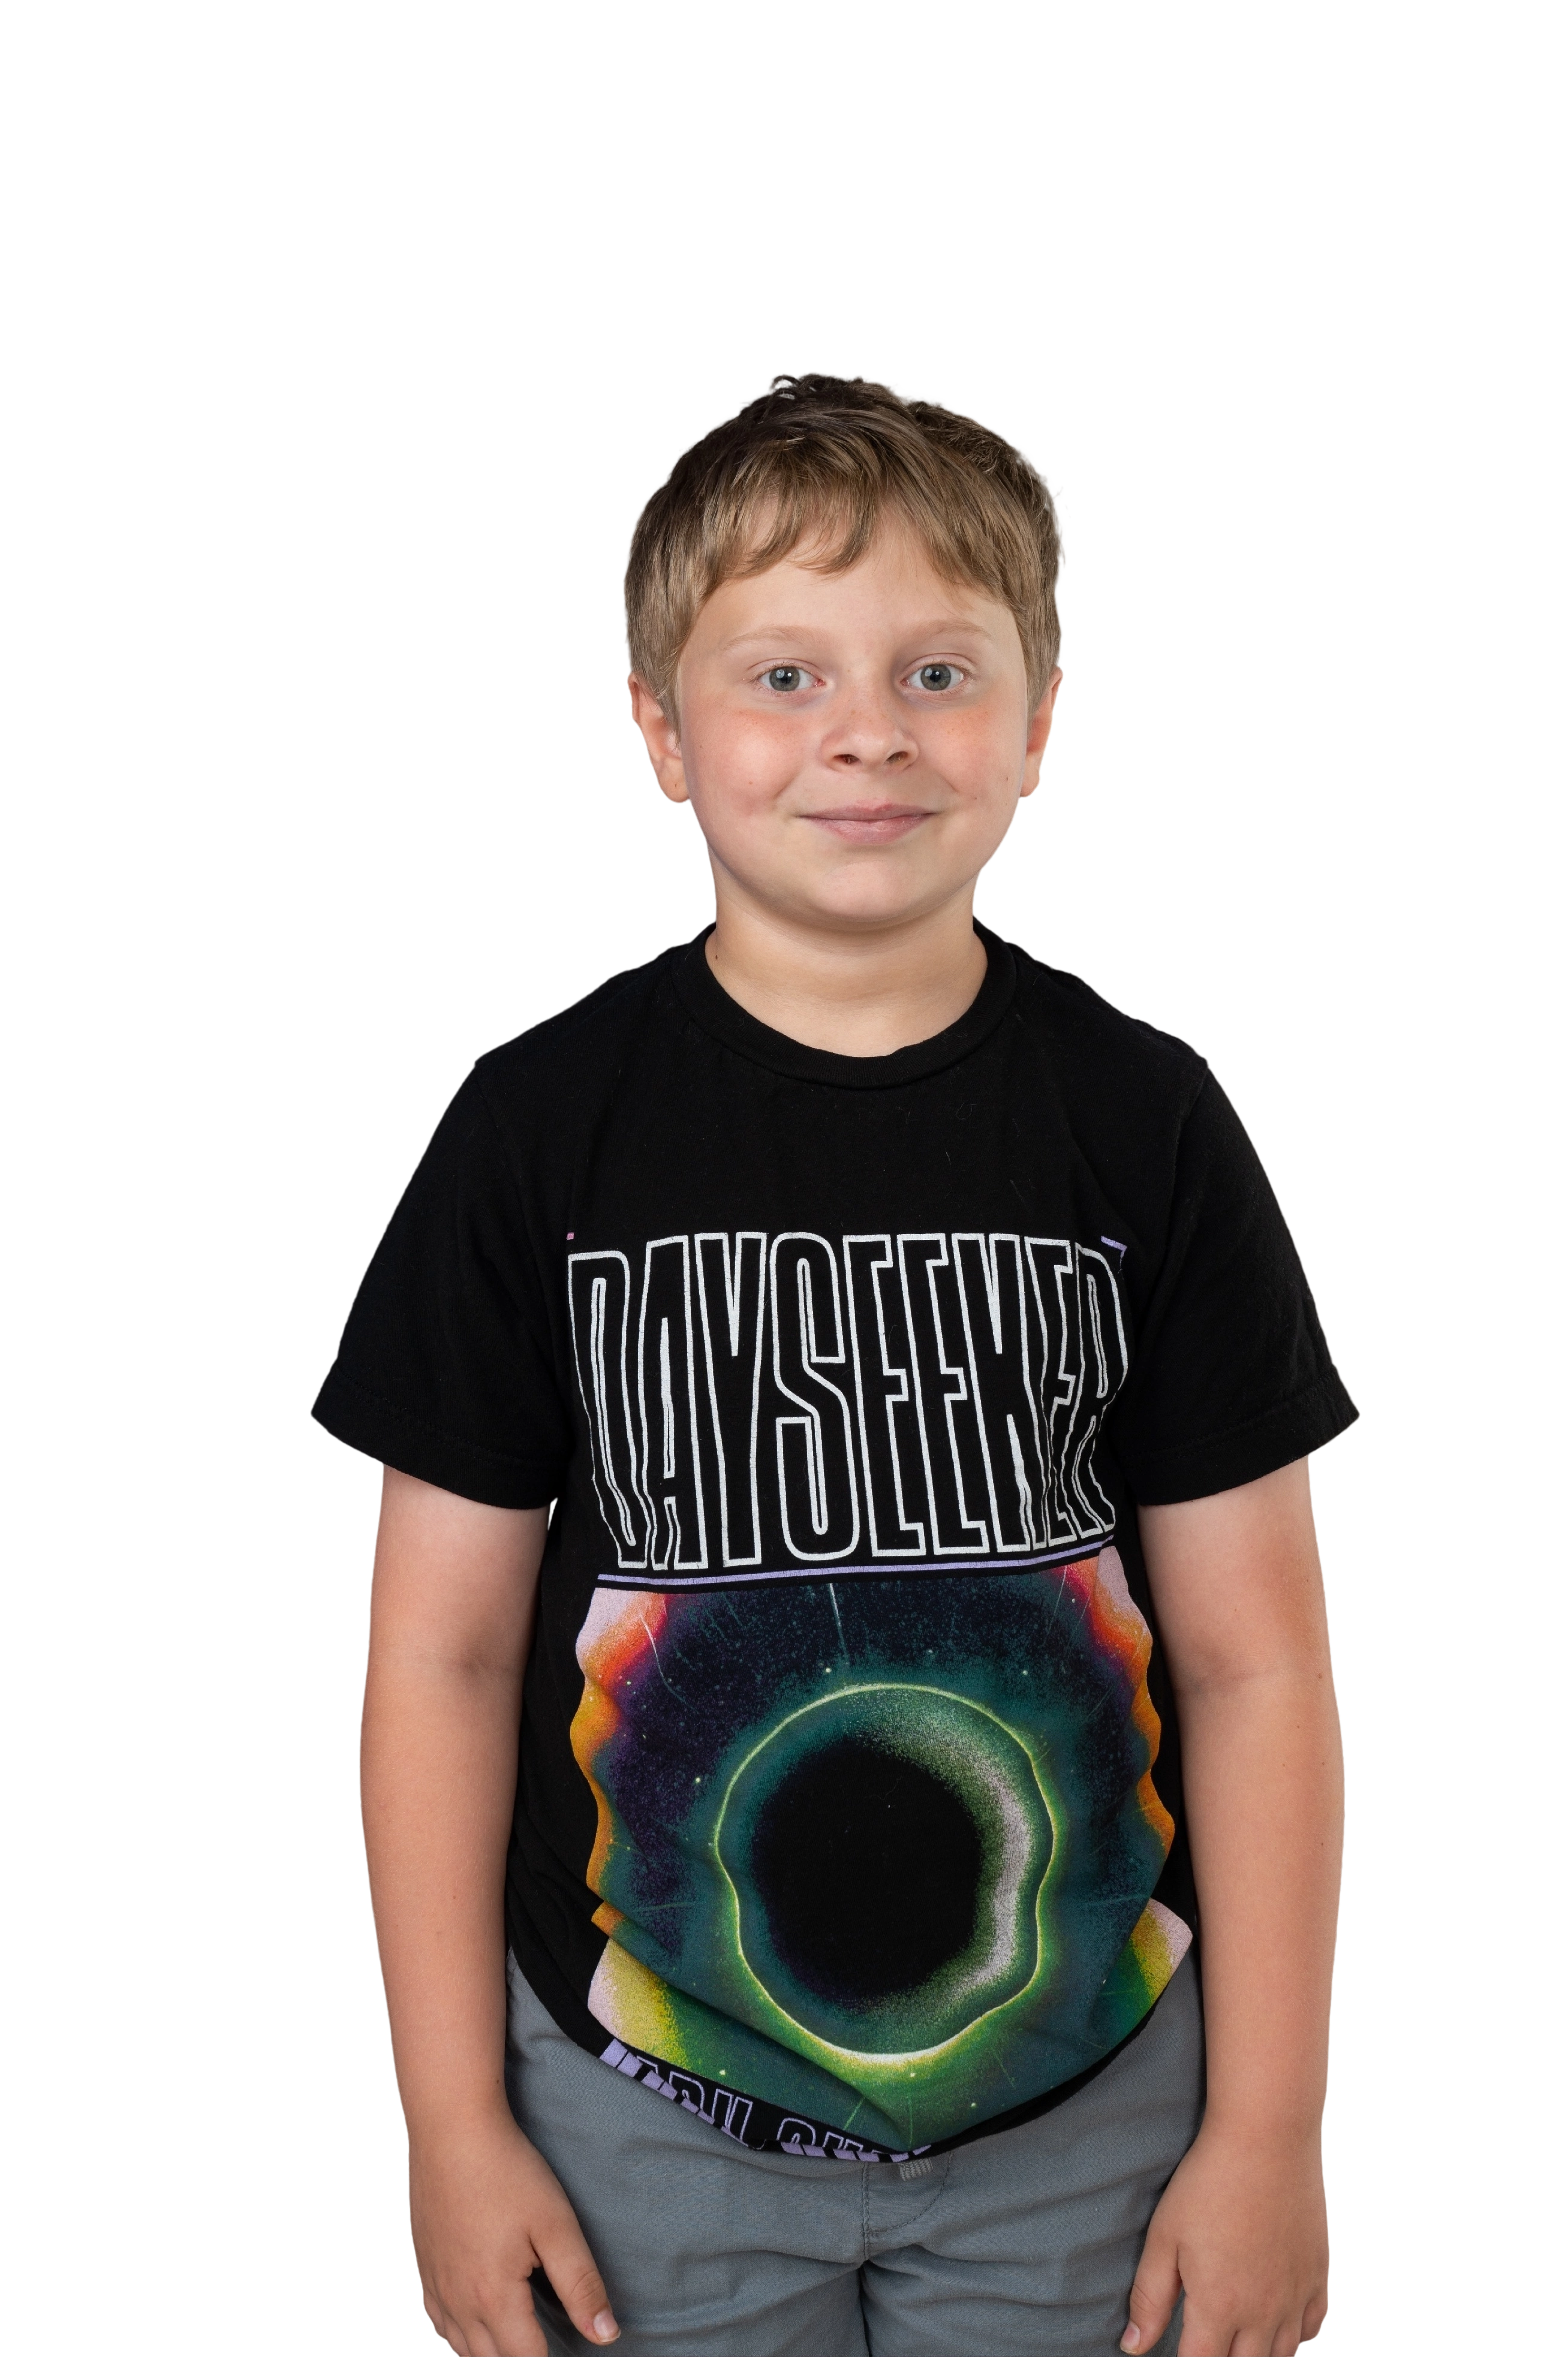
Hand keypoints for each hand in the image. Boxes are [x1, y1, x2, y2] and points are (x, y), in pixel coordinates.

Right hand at [407, 2105, 619, 2355]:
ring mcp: (435, 2287)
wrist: (450, 2129)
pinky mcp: (422, 2268)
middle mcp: (458, 2303)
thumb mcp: (556, 2225)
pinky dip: (459, 2337)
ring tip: (519, 2341)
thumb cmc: (507, 2170)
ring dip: (491, 2354)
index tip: (572, 2349)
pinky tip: (476, 2324)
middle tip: (547, 2342)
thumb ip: (581, 2285)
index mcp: (493, 2298)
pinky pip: (437, 2325)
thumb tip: (607, 2336)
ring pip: (461, 2350)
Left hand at [1121, 2121, 1329, 2356]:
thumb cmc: (1207, 2183)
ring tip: (1239, 2341)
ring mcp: (1295, 2296)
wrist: (1266, 2139)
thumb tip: (1131, 2346)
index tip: (1180, 2349)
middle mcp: (1262, 2313)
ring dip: (1260, 2356)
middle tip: (1209, 2340)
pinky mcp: (1318, 2275)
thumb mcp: (1164, 2237)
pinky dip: (1297, 2336)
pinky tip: (1279, 2324)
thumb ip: (1149, 2297)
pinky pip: (1313, 2328)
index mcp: (1219, 2306)